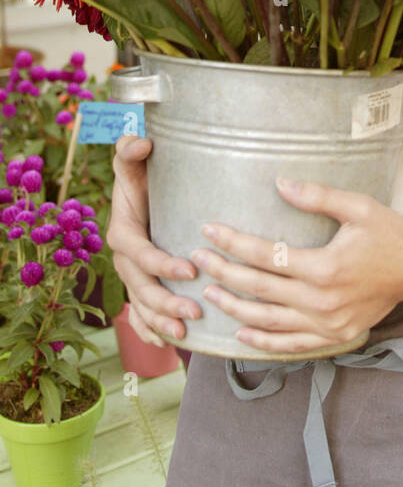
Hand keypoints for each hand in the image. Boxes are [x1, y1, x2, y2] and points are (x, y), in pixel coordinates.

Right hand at [106, 133, 201, 346]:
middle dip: (165, 304)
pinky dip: (150, 330)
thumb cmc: (143, 174)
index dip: (160, 265)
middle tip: (194, 313)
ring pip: (142, 305)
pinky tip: (168, 344)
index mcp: (123, 231)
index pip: (139, 253)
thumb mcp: (134, 161)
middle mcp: (124, 258)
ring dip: (161, 322)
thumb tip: (139, 142)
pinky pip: (141, 314)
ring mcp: (131, 275)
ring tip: (186, 334)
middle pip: (141, 287)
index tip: (189, 271)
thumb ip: (129, 150)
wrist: (144, 189)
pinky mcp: (141, 284)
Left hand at [189, 179, 402, 355]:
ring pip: (268, 321)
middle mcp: (321, 301)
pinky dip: (263, 341)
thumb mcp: (358, 207)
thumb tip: (280, 184)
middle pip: (259, 289)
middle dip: (223, 273)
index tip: (208, 230)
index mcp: (324, 268)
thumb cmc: (388, 233)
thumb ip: (318, 197)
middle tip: (196, 258)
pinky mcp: (334, 336)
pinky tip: (241, 333)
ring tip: (209, 292)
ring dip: (234, 307)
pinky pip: (291, 344)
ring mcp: (327, 324)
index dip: (232, 243)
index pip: (265, 256)